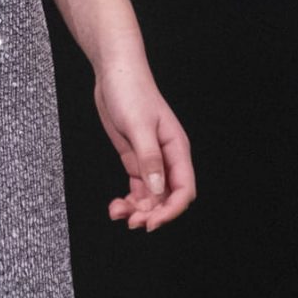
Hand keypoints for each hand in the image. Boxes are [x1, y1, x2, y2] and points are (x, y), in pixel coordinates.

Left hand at [95, 56, 194, 232]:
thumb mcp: (139, 126)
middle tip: (131, 222)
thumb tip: (158, 189)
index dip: (171, 210)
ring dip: (138, 209)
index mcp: (177, 150)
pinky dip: (130, 199)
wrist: (114, 74)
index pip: (183, 189)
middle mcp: (167, 158)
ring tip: (118, 213)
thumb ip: (149, 159)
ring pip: (151, 196)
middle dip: (152, 213)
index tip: (152, 223)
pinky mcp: (135, 159)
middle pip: (167, 197)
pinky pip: (138, 187)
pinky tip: (117, 205)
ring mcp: (151, 160)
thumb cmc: (131, 92)